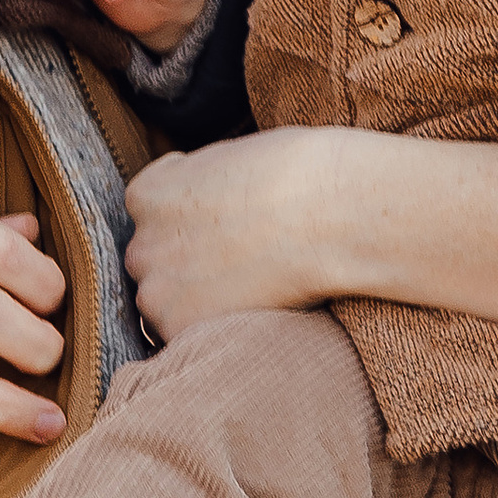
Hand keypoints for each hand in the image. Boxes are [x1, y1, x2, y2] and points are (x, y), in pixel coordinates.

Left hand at [124, 125, 497, 343]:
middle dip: (192, 269)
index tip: (231, 233)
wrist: (355, 212)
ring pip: (171, 308)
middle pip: (150, 267)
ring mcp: (160, 287)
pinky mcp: (193, 329)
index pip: (146, 215)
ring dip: (209, 306)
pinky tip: (271, 313)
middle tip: (255, 265)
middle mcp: (141, 238)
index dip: (190, 226)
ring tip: (272, 289)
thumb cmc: (332, 172)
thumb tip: (230, 187)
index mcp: (159, 186)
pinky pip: (195, 345)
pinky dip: (228, 336)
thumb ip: (235, 176)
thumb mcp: (273, 152)